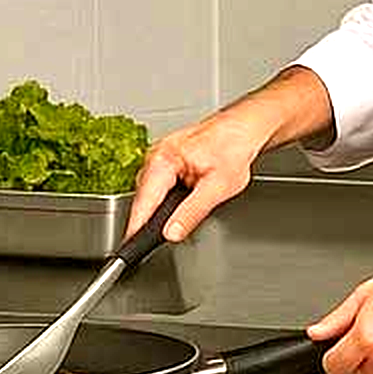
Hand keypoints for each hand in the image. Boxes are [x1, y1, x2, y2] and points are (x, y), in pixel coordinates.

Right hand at [128, 108, 268, 243]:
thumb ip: (192, 212)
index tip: (130, 244)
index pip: (143, 201)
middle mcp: (155, 156)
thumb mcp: (217, 187)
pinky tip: (174, 208)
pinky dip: (162, 200)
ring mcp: (158, 158)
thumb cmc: (233, 148)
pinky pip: (156, 186)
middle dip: (148, 220)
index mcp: (163, 160)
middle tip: (151, 242)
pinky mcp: (165, 162)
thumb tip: (172, 232)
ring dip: (156, 210)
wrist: (242, 129)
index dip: (136, 226)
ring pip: (149, 193)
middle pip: (143, 198)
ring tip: (169, 224)